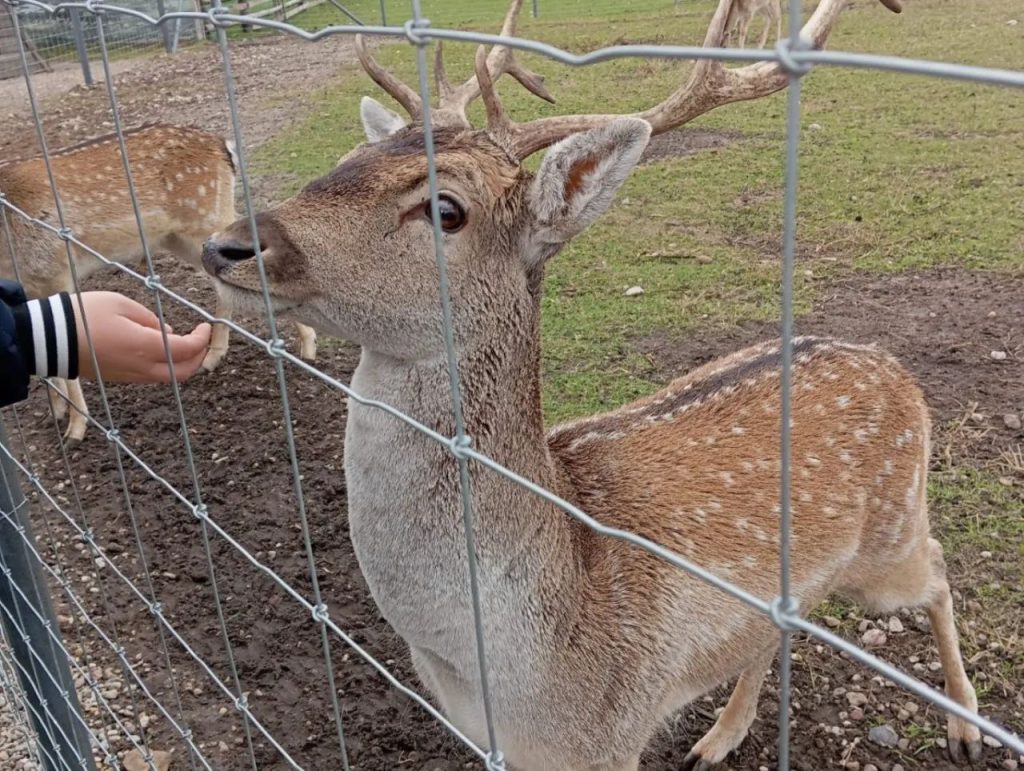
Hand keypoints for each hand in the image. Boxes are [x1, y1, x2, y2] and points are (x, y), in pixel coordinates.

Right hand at [71, 292, 211, 382]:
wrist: (48, 339)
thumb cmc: (83, 315)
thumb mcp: (121, 304)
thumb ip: (150, 318)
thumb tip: (167, 331)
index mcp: (145, 347)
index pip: (188, 349)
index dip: (203, 339)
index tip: (207, 326)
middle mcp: (141, 367)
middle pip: (184, 371)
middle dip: (199, 356)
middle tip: (202, 339)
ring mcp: (130, 376)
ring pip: (169, 377)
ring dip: (183, 362)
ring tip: (184, 342)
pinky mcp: (120, 379)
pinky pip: (152, 376)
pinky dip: (165, 365)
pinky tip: (161, 348)